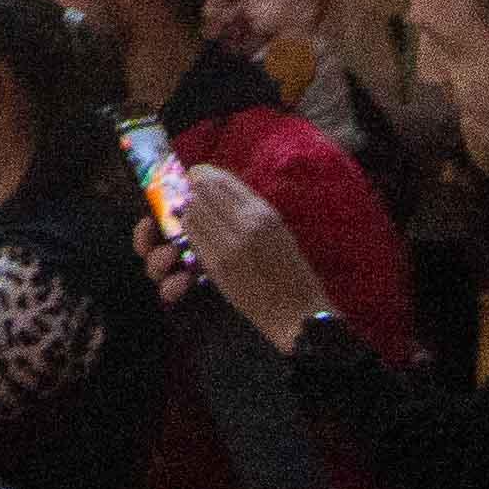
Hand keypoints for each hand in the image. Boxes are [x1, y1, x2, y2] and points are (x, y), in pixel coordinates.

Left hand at [154, 160, 328, 350]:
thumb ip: (250, 208)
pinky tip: (200, 235)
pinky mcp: (215, 266)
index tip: (199, 176)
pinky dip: (192, 231)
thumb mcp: (279, 230)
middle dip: (196, 193)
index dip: (203, 175)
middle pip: (201, 193)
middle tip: (197, 197)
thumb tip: (218, 187)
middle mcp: (244, 224)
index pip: (220, 180)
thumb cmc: (293, 272)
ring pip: (192, 213)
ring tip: (202, 218)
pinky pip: (193, 237)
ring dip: (192, 212)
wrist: (296, 313)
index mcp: (263, 213)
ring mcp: (227, 245)